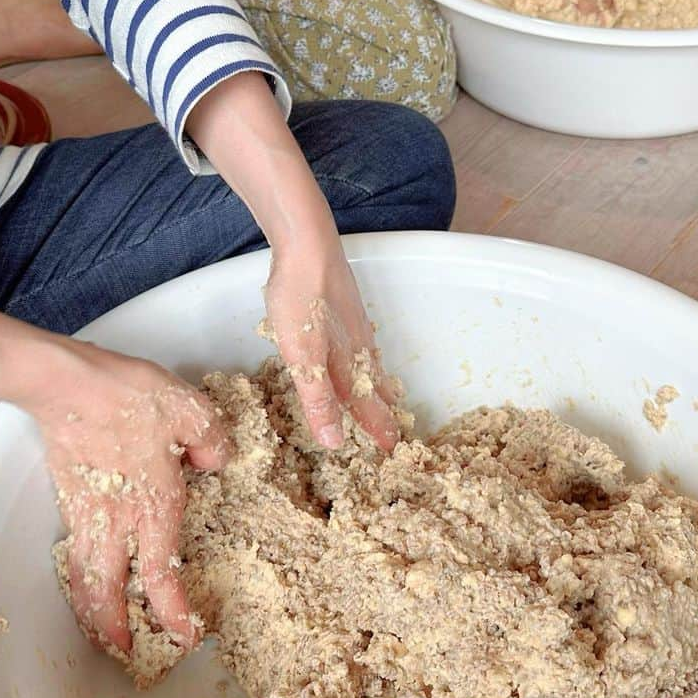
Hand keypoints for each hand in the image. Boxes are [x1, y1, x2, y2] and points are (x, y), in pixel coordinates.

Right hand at [31, 342, 231, 655]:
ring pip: (85, 575)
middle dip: (113, 628)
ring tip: (100, 625)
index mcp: (153, 508)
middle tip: (123, 651)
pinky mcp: (68, 494)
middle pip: (108, 592)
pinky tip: (88, 571)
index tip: (185, 636)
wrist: (67, 382)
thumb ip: (212, 443)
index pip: (161, 577)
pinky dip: (80, 573)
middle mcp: (118, 520)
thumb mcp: (192, 412)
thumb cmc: (128, 397)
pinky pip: (74, 548)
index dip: (173, 613)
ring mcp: (87, 510)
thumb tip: (215, 461)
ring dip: (92, 607)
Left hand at [264, 239, 398, 453]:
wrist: (308, 245)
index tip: (392, 452)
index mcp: (349, 366)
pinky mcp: (347, 308)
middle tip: (396, 432)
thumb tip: (335, 441)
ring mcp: (355, 326)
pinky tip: (361, 352)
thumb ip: (318, 399)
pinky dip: (368, 360)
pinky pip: (364, 345)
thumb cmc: (301, 299)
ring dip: (379, 388)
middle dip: (385, 413)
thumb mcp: (302, 357)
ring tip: (387, 399)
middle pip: (377, 389)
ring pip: (372, 366)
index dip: (379, 431)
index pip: (370, 409)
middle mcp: (358, 349)